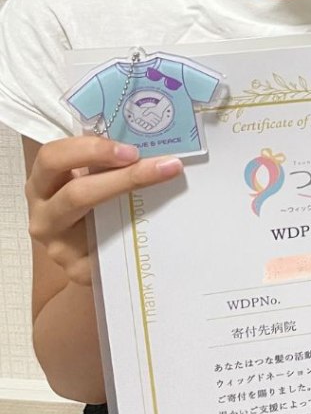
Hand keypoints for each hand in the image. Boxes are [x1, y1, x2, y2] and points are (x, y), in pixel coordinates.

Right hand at [25, 136, 183, 286]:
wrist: (92, 257)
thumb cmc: (93, 208)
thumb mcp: (89, 180)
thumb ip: (105, 164)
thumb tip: (149, 142)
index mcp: (42, 184)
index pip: (52, 158)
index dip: (90, 149)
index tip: (131, 149)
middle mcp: (44, 215)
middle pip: (75, 193)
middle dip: (121, 177)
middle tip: (160, 164)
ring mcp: (59, 247)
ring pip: (94, 221)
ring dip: (132, 198)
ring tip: (165, 181)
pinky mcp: (78, 270)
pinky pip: (110, 249)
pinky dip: (136, 230)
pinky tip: (159, 219)